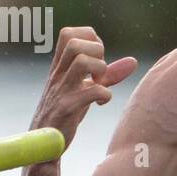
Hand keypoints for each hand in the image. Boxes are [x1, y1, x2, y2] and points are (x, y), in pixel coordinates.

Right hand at [31, 27, 138, 148]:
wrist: (43, 142)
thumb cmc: (66, 112)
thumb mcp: (85, 88)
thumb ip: (108, 74)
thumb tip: (133, 61)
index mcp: (60, 66)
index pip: (68, 33)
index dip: (89, 37)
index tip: (98, 55)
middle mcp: (58, 74)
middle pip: (73, 42)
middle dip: (96, 50)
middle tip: (100, 69)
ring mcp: (61, 90)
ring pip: (81, 62)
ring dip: (100, 69)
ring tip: (101, 82)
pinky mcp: (65, 108)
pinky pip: (90, 92)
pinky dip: (104, 94)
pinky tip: (101, 102)